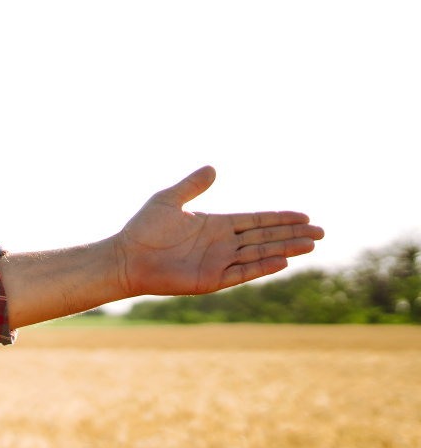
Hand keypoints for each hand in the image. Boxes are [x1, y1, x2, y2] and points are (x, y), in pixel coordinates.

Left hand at [113, 166, 323, 296]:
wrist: (125, 258)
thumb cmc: (143, 230)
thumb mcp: (169, 199)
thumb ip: (192, 185)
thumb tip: (213, 167)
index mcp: (216, 225)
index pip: (257, 220)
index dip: (280, 218)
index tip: (305, 215)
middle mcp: (222, 244)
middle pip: (266, 237)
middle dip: (293, 234)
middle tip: (321, 232)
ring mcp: (218, 262)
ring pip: (260, 254)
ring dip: (286, 249)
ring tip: (311, 245)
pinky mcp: (210, 280)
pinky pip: (242, 273)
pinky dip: (262, 267)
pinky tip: (282, 261)